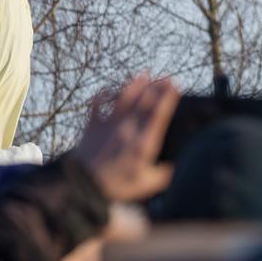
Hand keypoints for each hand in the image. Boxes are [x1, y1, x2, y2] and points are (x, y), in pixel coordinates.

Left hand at [74, 74, 178, 202]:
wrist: (84, 184)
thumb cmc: (117, 187)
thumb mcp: (146, 185)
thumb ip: (164, 174)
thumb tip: (177, 166)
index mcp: (143, 144)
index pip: (158, 116)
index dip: (167, 99)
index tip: (175, 85)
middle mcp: (127, 130)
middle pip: (144, 103)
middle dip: (157, 87)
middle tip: (167, 76)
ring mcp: (108, 125)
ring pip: (123, 99)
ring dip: (134, 85)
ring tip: (144, 74)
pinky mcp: (92, 125)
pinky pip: (98, 104)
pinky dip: (103, 94)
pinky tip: (109, 88)